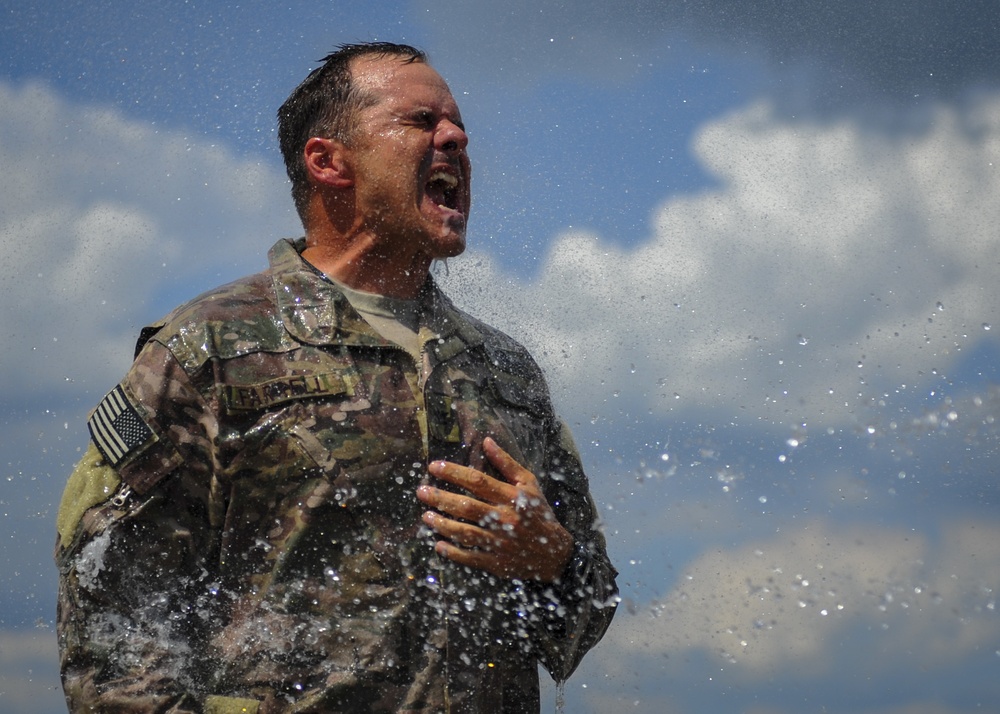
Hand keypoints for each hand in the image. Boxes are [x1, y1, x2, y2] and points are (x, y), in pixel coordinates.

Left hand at [416, 437, 573, 582]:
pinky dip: (453, 552)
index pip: (477, 481)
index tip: (433, 467)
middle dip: (440, 498)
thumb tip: (486, 441)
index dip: (453, 473)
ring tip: (426, 517)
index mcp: (511, 497)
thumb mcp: (529, 483)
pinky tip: (439, 545)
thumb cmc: (538, 513)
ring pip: (465, 532)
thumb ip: (506, 463)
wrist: (554, 552)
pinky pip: (471, 557)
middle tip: (421, 491)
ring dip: (442, 525)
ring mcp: (500, 542)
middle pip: (466, 506)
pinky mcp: (497, 563)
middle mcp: (504, 518)